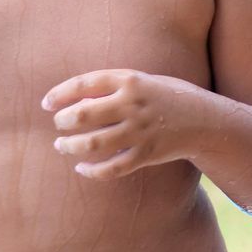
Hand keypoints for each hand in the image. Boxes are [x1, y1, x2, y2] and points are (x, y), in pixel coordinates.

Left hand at [42, 69, 201, 178]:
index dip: (59, 94)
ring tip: (62, 145)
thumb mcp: (144, 82)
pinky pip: (111, 168)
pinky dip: (92, 171)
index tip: (46, 104)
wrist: (205, 121)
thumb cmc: (167, 97)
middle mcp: (133, 105)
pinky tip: (82, 168)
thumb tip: (72, 102)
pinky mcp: (146, 154)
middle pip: (83, 114)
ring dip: (70, 146)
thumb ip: (112, 88)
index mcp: (131, 80)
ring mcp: (140, 131)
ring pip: (92, 144)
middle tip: (59, 125)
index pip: (84, 83)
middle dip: (63, 121)